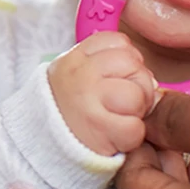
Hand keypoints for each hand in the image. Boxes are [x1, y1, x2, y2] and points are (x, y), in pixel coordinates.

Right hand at [47, 32, 157, 155]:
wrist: (40, 146)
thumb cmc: (68, 112)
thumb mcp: (75, 77)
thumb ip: (106, 65)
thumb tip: (149, 78)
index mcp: (76, 58)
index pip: (119, 42)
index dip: (127, 62)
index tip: (116, 79)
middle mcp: (80, 74)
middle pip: (134, 65)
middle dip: (137, 86)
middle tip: (119, 105)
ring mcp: (88, 100)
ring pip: (137, 95)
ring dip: (135, 112)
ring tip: (116, 119)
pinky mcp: (98, 129)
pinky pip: (135, 128)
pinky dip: (131, 137)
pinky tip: (114, 137)